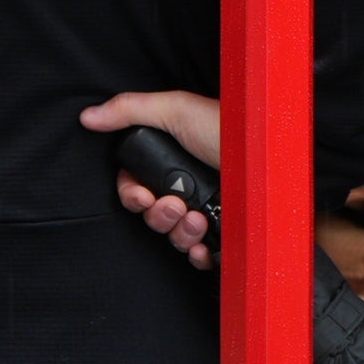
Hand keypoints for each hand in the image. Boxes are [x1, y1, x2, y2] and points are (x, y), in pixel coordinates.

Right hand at [81, 91, 219, 269]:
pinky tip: (204, 246)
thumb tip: (89, 115)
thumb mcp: (178, 109)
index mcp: (174, 161)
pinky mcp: (227, 230)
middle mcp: (189, 185)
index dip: (133, 197)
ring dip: (180, 233)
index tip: (143, 196)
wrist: (274, 156)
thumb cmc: (231, 126)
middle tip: (175, 205)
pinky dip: (198, 254)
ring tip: (199, 217)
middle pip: (154, 216)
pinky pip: (201, 254)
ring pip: (175, 237)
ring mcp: (209, 208)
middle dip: (159, 215)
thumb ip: (131, 109)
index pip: (136, 190)